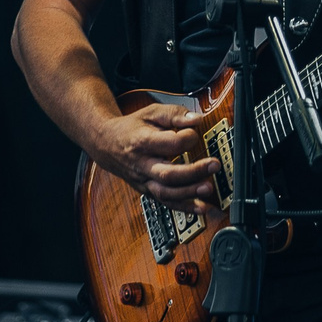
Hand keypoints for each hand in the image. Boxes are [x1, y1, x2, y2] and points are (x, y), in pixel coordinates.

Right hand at [88, 103, 217, 212]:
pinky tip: (202, 209)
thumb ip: (175, 114)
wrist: (106, 144)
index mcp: (142, 142)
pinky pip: (167, 202)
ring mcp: (144, 181)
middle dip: (194, 172)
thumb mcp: (151, 112)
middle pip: (168, 174)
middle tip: (214, 165)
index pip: (170, 144)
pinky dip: (185, 207)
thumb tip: (197, 120)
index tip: (195, 132)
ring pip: (167, 193)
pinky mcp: (148, 191)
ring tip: (209, 188)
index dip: (188, 138)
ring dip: (190, 193)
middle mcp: (142, 165)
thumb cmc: (132, 127)